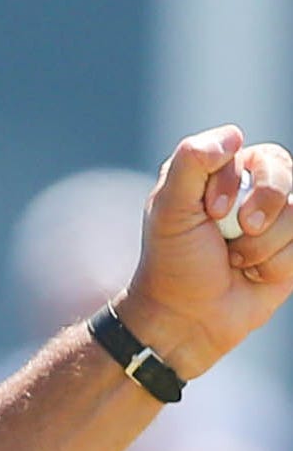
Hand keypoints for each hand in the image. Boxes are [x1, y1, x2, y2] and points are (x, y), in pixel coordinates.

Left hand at [117, 125, 292, 376]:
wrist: (190, 317)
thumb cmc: (173, 261)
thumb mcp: (170, 209)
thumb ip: (192, 163)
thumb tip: (234, 134)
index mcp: (212, 172)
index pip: (246, 154)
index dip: (233, 184)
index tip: (210, 214)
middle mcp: (244, 188)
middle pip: (283, 174)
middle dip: (263, 207)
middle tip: (238, 232)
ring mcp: (271, 218)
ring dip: (264, 244)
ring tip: (236, 260)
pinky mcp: (290, 247)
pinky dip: (277, 263)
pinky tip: (254, 272)